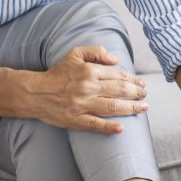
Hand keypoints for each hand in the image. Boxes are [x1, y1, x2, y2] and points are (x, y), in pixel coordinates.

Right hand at [29, 46, 148, 133]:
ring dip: (131, 108)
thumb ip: (96, 52)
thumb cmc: (57, 74)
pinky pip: (96, 124)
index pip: (117, 75)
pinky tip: (122, 128)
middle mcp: (87, 88)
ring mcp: (82, 105)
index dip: (132, 80)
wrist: (35, 93)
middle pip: (119, 91)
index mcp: (88, 71)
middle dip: (136, 93)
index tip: (141, 83)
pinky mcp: (76, 120)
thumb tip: (116, 59)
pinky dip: (109, 127)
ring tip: (143, 108)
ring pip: (113, 107)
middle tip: (145, 95)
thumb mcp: (74, 54)